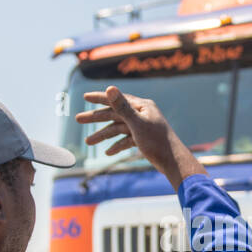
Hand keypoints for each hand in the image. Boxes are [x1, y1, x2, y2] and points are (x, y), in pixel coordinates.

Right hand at [75, 86, 205, 189]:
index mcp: (142, 106)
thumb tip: (110, 88)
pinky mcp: (144, 139)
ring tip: (87, 142)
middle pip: (114, 114)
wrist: (174, 163)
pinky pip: (126, 140)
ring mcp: (143, 127)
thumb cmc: (157, 142)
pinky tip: (108, 152)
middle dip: (96, 118)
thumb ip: (122, 107)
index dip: (99, 97)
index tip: (84, 97)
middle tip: (77, 119)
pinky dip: (117, 145)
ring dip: (103, 135)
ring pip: (118, 128)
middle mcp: (142, 114)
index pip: (116, 98)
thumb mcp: (137, 124)